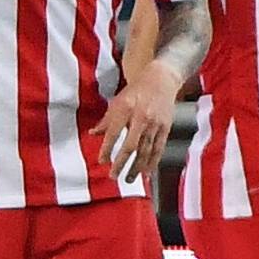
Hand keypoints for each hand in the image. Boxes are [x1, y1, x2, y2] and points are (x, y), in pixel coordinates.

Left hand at [94, 60, 180, 183]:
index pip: (113, 133)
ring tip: (129, 179)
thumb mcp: (117, 101)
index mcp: (125, 108)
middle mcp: (141, 117)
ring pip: (146, 150)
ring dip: (136, 167)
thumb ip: (106, 120)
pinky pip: (158, 148)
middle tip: (113, 176)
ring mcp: (155, 124)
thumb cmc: (136, 91)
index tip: (102, 161)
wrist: (161, 79)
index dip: (107, 149)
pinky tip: (146, 172)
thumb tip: (92, 134)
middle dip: (121, 163)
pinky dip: (152, 162)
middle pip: (130, 145)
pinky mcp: (166, 128)